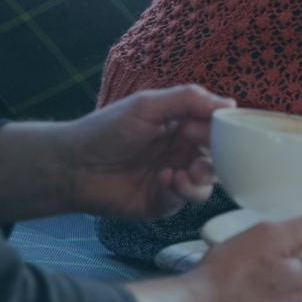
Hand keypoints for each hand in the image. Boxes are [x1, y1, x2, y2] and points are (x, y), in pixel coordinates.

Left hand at [0, 85, 229, 222]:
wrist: (72, 165)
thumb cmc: (105, 130)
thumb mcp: (147, 105)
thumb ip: (188, 99)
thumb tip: (229, 103)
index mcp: (182, 126)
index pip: (218, 127)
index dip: (222, 129)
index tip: (212, 127)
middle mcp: (182, 152)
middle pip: (221, 157)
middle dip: (219, 157)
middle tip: (201, 154)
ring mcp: (175, 177)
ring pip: (210, 182)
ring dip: (204, 177)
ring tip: (186, 172)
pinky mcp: (163, 201)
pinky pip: (186, 199)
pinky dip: (182, 190)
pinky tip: (164, 179)